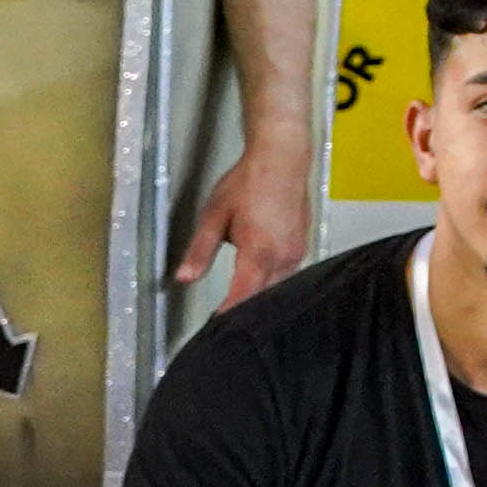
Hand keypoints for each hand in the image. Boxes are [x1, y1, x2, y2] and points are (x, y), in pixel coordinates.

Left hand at [169, 144, 311, 312]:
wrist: (281, 159)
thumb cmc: (250, 182)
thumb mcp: (214, 216)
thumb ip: (200, 251)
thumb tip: (184, 276)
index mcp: (258, 252)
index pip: (242, 297)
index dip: (229, 315)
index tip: (217, 327)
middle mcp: (282, 256)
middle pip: (262, 298)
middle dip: (244, 309)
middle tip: (226, 319)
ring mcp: (296, 253)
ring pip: (277, 288)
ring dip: (259, 296)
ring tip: (241, 303)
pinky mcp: (302, 247)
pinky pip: (287, 275)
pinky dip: (272, 282)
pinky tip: (260, 280)